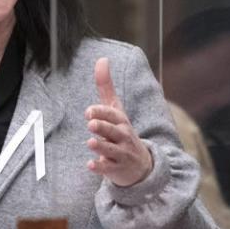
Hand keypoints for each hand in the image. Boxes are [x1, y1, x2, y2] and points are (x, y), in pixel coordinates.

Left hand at [85, 57, 152, 186]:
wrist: (141, 165)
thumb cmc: (122, 132)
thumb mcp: (116, 110)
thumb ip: (106, 87)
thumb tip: (102, 59)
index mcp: (121, 121)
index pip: (113, 115)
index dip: (101, 112)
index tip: (89, 111)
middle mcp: (123, 137)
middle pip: (113, 131)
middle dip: (103, 127)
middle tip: (91, 124)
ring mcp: (121, 154)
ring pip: (111, 150)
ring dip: (101, 146)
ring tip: (90, 142)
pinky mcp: (117, 169)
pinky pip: (108, 168)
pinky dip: (100, 167)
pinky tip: (91, 165)